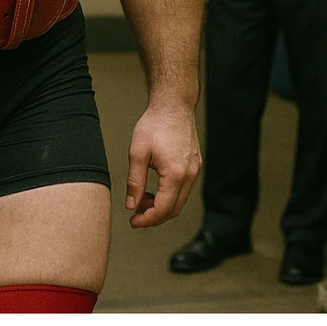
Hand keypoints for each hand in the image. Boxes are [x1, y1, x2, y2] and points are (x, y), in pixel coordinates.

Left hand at [124, 104, 200, 228]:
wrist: (173, 104)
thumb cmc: (154, 124)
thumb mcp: (137, 153)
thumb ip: (135, 182)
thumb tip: (131, 206)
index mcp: (175, 174)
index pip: (163, 209)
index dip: (147, 220)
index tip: (133, 221)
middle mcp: (189, 175)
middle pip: (174, 209)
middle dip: (154, 216)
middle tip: (136, 213)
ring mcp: (194, 170)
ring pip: (180, 200)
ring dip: (162, 205)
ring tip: (142, 199)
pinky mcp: (195, 164)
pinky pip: (184, 188)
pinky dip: (170, 194)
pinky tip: (155, 187)